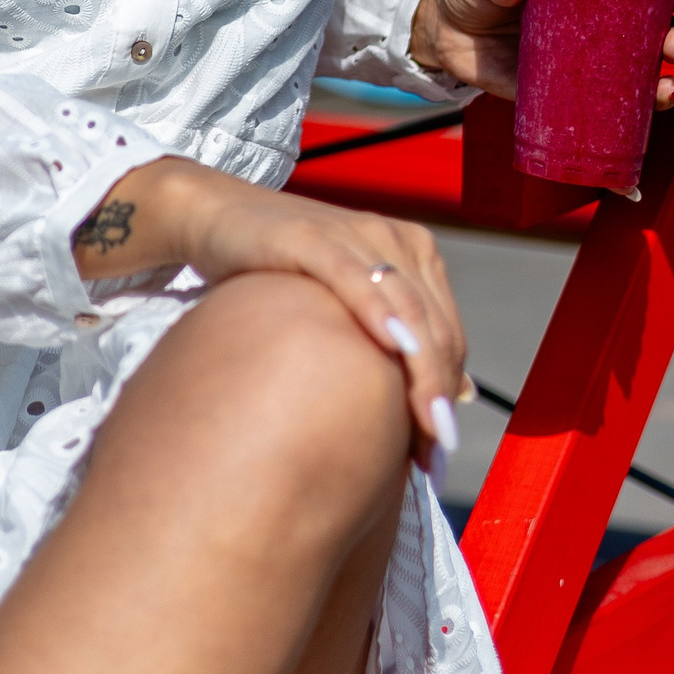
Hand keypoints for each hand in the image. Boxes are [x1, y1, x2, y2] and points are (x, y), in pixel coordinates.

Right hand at [74, 159, 466, 463]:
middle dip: (439, 394)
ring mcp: (353, 233)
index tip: (443, 448)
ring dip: (422, 370)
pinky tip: (390, 343)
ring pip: (406, 306)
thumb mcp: (344, 304)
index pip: (448, 332)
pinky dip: (375, 310)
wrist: (217, 218)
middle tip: (437, 455)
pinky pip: (351, 276)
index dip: (450, 391)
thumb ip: (395, 341)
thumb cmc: (281, 271)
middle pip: (434, 325)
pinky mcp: (311, 235)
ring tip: (425, 426)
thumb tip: (455, 398)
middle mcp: (391, 238)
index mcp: (410, 251)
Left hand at [407, 0, 673, 105]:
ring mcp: (582, 59)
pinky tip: (640, 148)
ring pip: (637, 74)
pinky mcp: (561, 94)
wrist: (440, 26)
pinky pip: (601, 113)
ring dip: (662, 84)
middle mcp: (596, 20)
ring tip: (667, 90)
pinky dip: (625, 130)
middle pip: (652, 30)